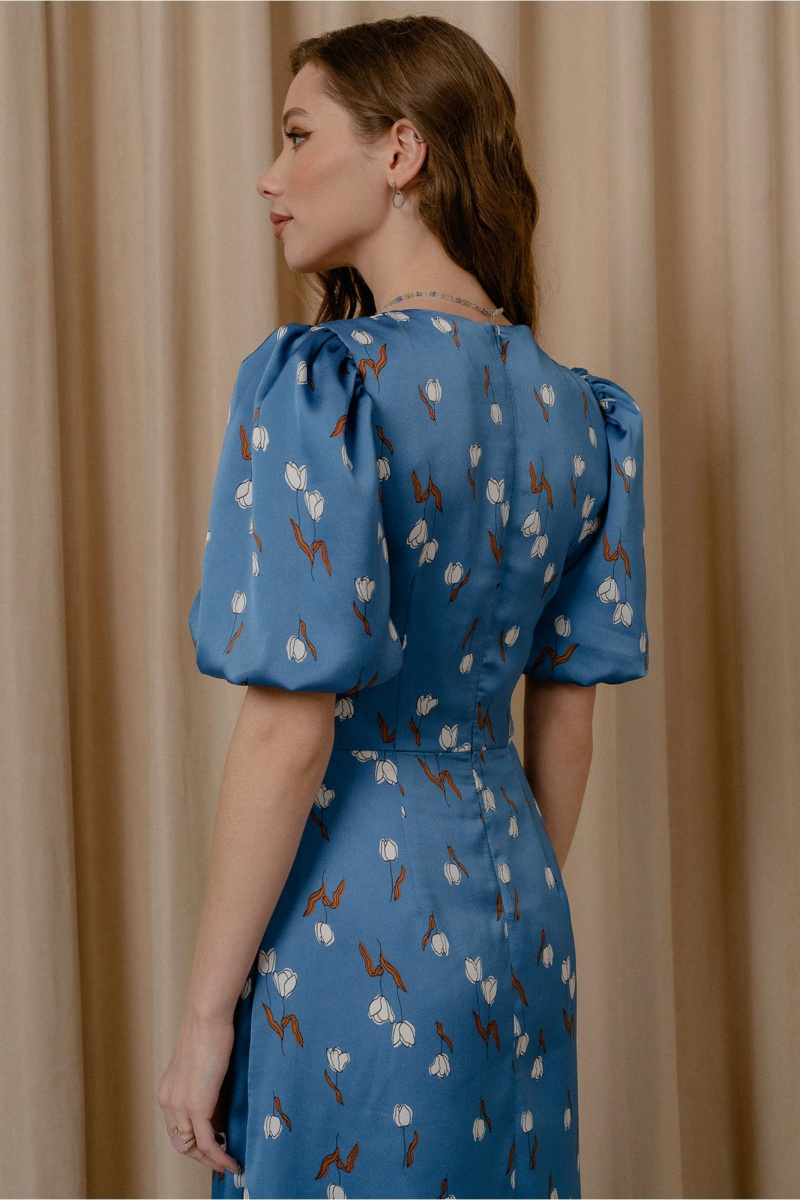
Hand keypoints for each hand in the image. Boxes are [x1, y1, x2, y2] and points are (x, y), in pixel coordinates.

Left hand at [157, 1009, 241, 1175]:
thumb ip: (205, 1091)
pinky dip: (220, 1156)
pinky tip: (233, 1160)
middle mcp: (168, 1102)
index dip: (194, 1143)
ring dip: (213, 1161)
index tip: (214, 1147)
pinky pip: (208, 1143)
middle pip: (181, 1143)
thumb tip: (219, 1116)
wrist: (207, 1017)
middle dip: (202, 1157)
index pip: (176, 1129)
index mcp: (167, 1092)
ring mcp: (180, 1106)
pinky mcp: (197, 1107)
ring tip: (230, 1164)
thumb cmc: (210, 1032)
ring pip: (193, 1147)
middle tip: (223, 1161)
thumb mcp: (202, 1067)